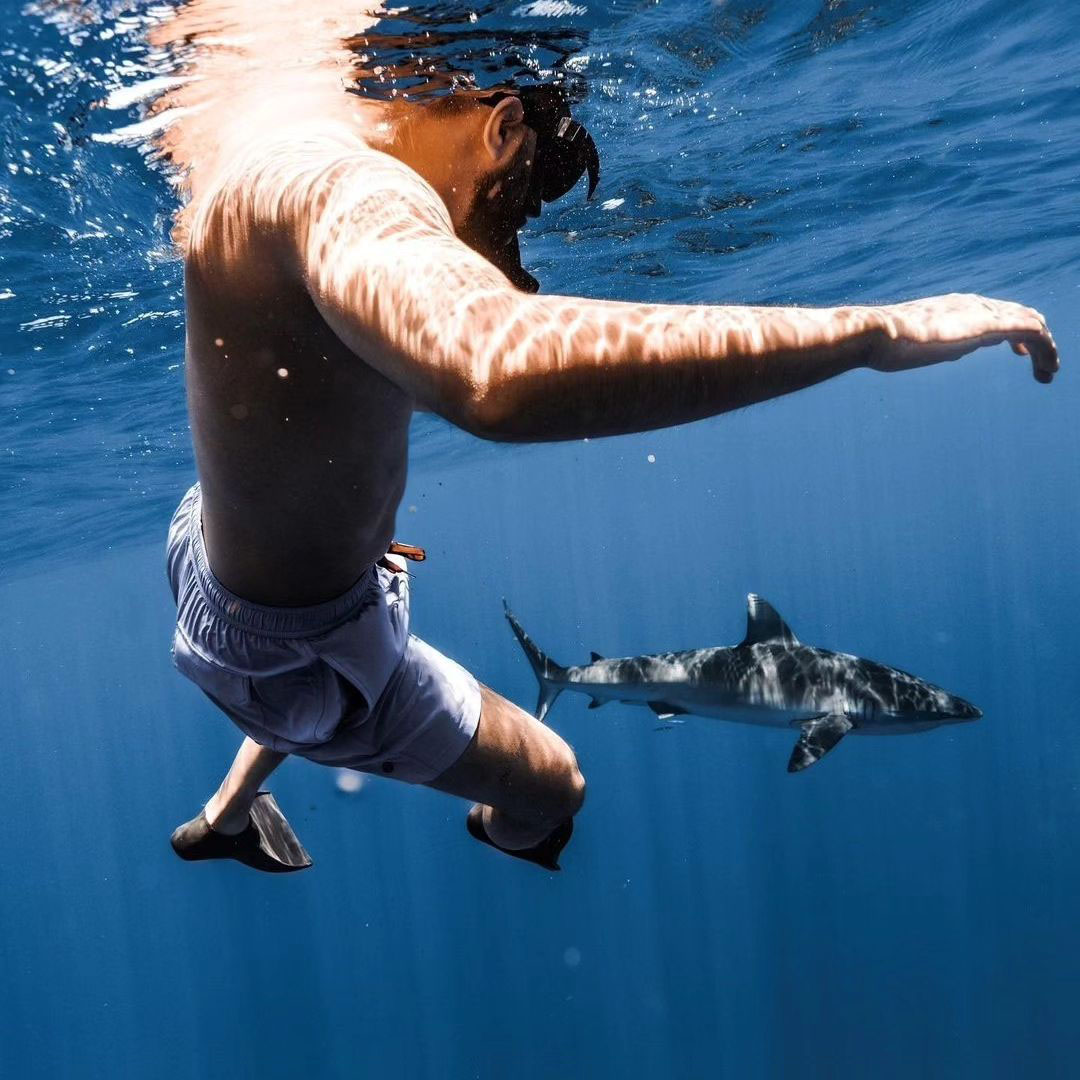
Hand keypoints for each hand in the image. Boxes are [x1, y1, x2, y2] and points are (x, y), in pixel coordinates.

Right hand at [864, 294, 1058, 383]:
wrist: (878, 334)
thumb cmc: (886, 344)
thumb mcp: (918, 346)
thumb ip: (943, 345)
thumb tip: (958, 351)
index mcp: (956, 308)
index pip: (998, 313)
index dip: (1014, 333)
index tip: (1020, 354)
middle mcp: (974, 305)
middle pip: (1021, 315)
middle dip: (1036, 342)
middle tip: (1044, 369)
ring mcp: (983, 313)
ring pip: (1032, 324)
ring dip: (1045, 349)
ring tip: (1048, 373)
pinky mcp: (991, 325)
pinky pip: (1032, 332)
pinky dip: (1046, 349)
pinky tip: (1047, 368)